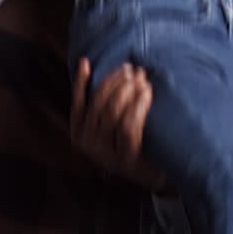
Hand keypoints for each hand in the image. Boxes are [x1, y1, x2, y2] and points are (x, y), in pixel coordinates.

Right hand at [71, 59, 167, 189]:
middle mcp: (87, 144)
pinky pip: (128, 127)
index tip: (88, 62)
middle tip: (131, 69)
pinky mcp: (124, 161)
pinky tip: (146, 94)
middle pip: (98, 104)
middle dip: (114, 82)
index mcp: (79, 133)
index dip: (81, 81)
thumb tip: (84, 61)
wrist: (154, 172)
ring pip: (112, 113)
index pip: (78, 102)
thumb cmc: (130, 139)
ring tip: (141, 78)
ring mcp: (104, 154)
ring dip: (127, 91)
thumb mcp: (110, 119)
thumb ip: (99, 98)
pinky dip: (137, 107)